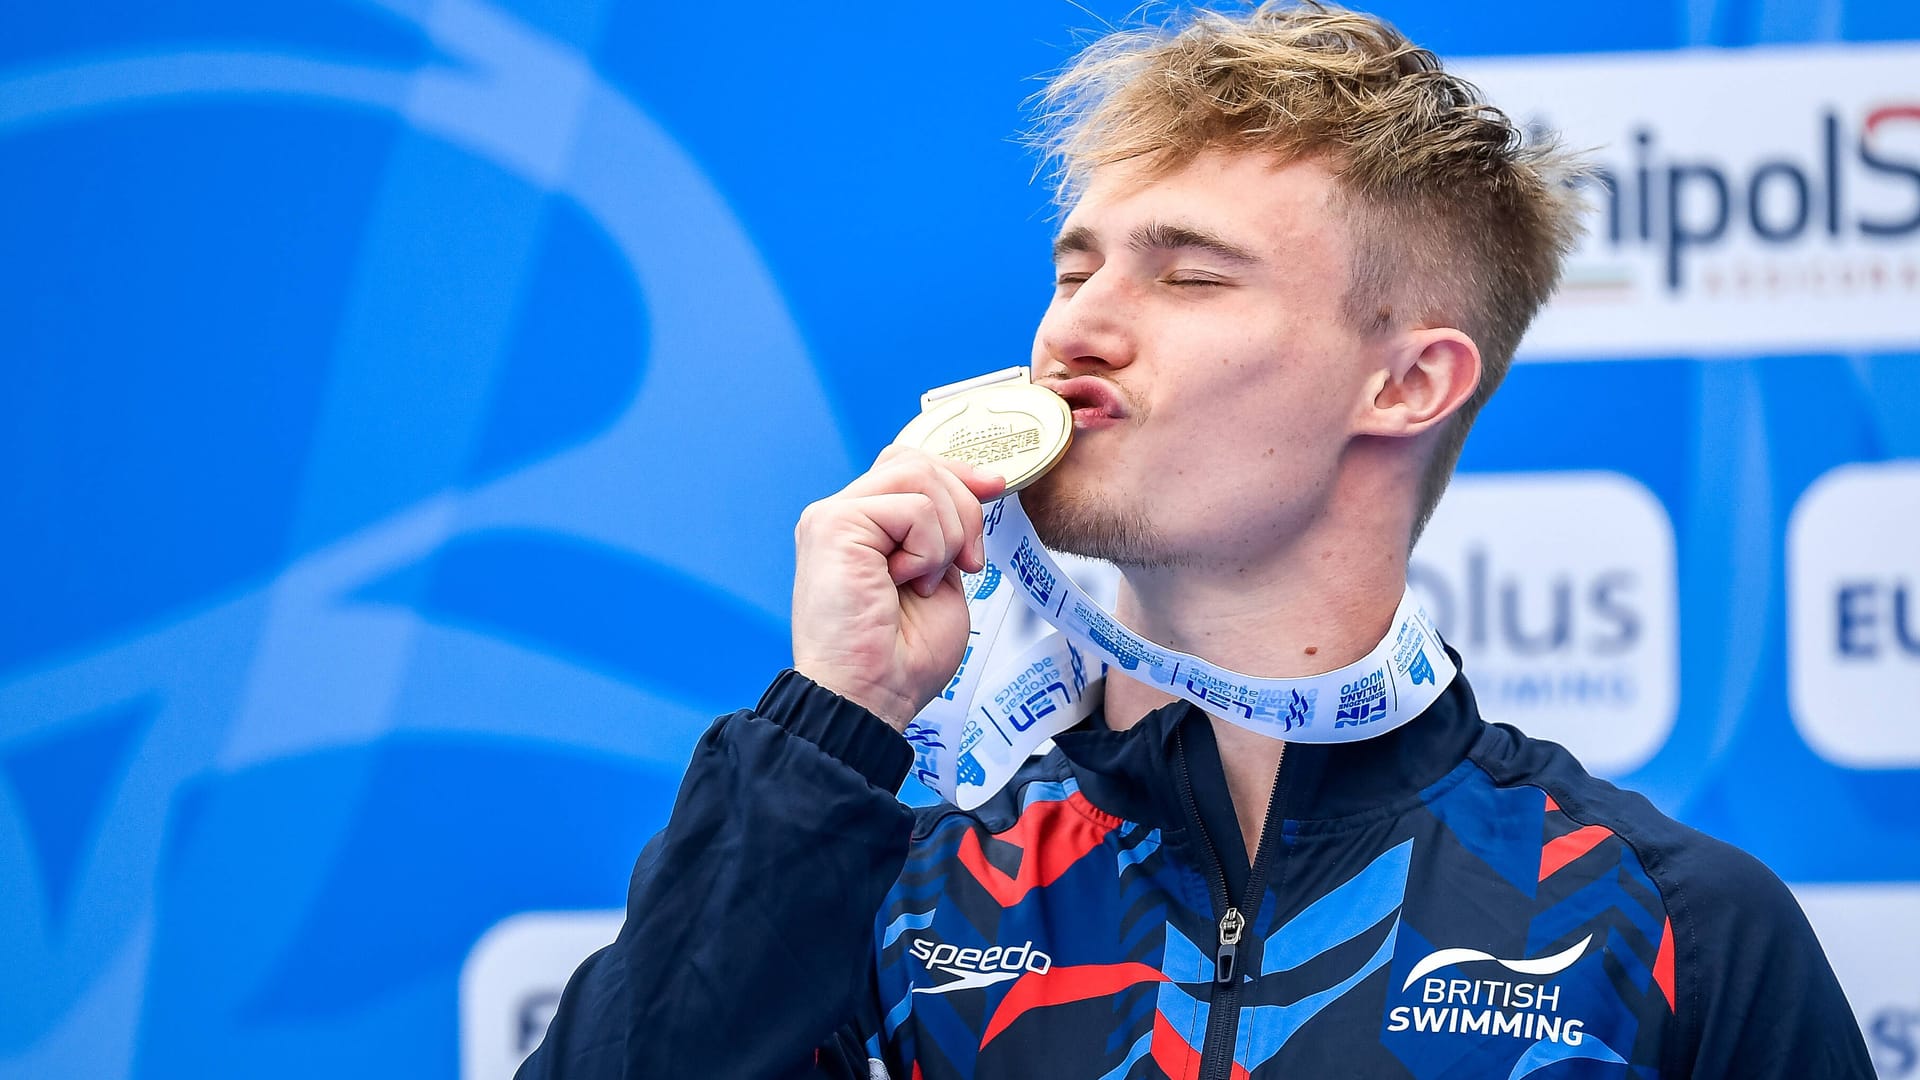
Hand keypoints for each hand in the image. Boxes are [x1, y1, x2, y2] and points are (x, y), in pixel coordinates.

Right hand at [791, 446, 1006, 730]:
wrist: (872, 698)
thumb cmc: (901, 660)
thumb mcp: (940, 579)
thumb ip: (945, 532)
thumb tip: (977, 486)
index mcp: (863, 529)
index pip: (909, 466)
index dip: (958, 472)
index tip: (995, 489)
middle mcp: (841, 516)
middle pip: (916, 462)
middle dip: (963, 506)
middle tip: (967, 564)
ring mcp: (831, 517)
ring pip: (918, 476)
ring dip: (947, 533)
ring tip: (927, 580)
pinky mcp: (832, 525)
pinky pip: (912, 507)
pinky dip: (929, 549)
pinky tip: (907, 582)